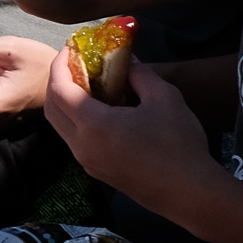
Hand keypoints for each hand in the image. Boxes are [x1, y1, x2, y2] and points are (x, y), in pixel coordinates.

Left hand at [42, 52, 217, 218]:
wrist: (190, 194)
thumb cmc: (179, 145)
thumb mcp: (164, 98)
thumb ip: (140, 75)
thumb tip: (127, 61)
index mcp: (93, 125)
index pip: (59, 89)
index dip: (60, 65)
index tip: (69, 48)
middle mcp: (81, 145)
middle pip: (52, 108)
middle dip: (58, 82)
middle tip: (75, 63)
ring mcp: (87, 161)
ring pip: (61, 126)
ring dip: (66, 102)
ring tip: (87, 83)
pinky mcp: (97, 171)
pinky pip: (75, 140)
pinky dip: (77, 120)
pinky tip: (100, 110)